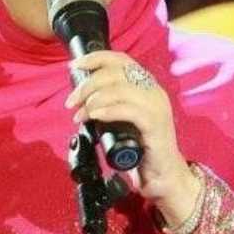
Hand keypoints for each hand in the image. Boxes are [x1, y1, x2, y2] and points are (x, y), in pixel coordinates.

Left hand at [64, 52, 200, 224]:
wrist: (162, 175)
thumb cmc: (140, 147)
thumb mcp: (121, 118)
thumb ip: (107, 103)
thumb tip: (79, 96)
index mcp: (145, 85)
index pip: (120, 59)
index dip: (95, 58)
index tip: (74, 66)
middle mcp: (153, 91)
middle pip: (115, 73)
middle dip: (87, 85)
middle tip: (71, 102)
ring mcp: (156, 106)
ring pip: (119, 89)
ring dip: (92, 100)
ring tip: (79, 115)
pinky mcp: (156, 124)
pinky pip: (129, 110)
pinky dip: (107, 111)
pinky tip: (94, 116)